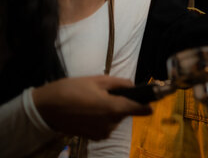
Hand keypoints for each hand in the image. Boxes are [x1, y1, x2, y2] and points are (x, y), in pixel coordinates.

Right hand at [32, 76, 151, 139]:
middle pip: (125, 111)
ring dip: (110, 111)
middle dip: (120, 102)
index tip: (152, 100)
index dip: (147, 103)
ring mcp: (102, 133)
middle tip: (103, 93)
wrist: (45, 109)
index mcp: (114, 108)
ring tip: (92, 101)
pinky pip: (106, 125)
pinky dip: (102, 118)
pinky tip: (88, 111)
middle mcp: (111, 124)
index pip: (140, 109)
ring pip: (115, 118)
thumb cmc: (71, 90)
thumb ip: (120, 83)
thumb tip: (133, 85)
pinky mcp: (94, 137)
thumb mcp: (97, 80)